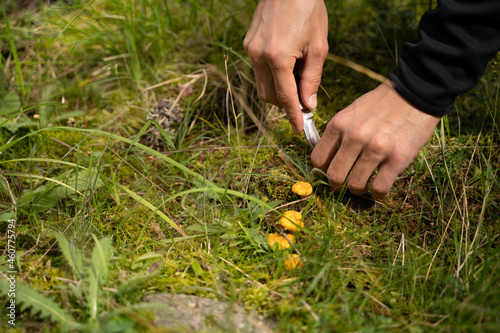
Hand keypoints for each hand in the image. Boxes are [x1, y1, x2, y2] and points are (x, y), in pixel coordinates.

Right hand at [243, 0, 327, 132]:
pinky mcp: (248, 43)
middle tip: (304, 99)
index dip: (293, 115)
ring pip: (261, 84)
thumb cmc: (308, 9)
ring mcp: (250, 49)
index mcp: (277, 57)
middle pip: (268, 96)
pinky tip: (288, 63)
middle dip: (284, 103)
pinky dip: (273, 75)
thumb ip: (312, 78)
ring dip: (278, 89)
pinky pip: (259, 69)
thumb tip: (309, 104)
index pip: (284, 97)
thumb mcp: (318, 46)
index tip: (299, 129)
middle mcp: (258, 56)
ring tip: (298, 75)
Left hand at [311, 82, 440, 198]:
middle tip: (344, 185)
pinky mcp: (398, 158)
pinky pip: (379, 188)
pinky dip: (378, 193)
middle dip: (337, 185)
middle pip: (334, 176)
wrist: (416, 94)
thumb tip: (326, 156)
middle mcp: (355, 137)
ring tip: (363, 186)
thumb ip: (338, 132)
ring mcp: (376, 148)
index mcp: (339, 124)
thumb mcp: (352, 111)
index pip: (318, 159)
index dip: (322, 170)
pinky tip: (379, 188)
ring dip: (357, 190)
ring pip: (355, 185)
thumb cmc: (381, 104)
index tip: (330, 171)